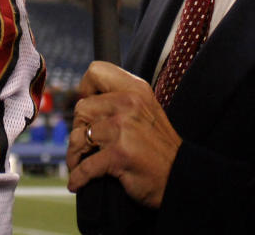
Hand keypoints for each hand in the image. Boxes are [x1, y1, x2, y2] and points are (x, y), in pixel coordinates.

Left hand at [66, 61, 181, 207]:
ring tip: (79, 162)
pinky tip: (78, 183)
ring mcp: (123, 128)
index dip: (85, 89)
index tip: (89, 107)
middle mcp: (129, 103)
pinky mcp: (119, 153)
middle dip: (79, 128)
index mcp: (136, 89)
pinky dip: (78, 177)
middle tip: (86, 143)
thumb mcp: (146, 110)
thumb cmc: (158, 146)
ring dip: (74, 154)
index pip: (96, 71)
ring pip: (78, 136)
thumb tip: (85, 97)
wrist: (180, 176)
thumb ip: (120, 99)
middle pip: (82, 107)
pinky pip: (84, 166)